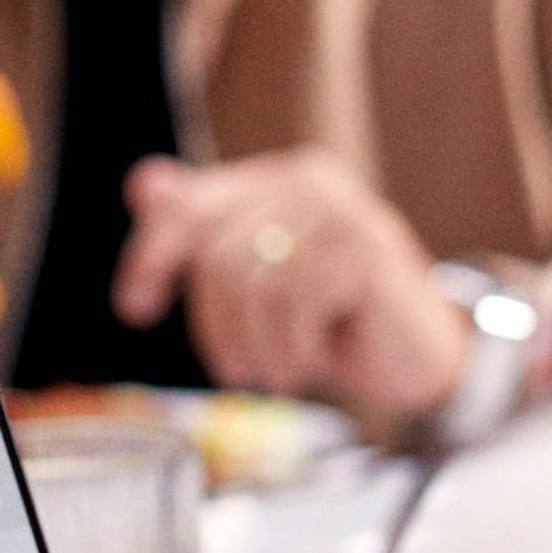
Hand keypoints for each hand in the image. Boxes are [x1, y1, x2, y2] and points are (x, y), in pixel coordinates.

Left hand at [113, 150, 470, 416]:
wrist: (418, 357)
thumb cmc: (334, 320)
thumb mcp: (260, 282)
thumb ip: (208, 232)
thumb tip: (145, 183)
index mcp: (278, 179)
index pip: (189, 207)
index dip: (150, 256)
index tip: (134, 308)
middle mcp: (311, 181)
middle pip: (217, 255)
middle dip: (217, 329)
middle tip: (237, 372)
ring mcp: (345, 214)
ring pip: (254, 285)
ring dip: (258, 347)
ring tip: (277, 372)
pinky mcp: (370, 254)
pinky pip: (297, 305)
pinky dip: (295, 349)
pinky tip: (313, 361)